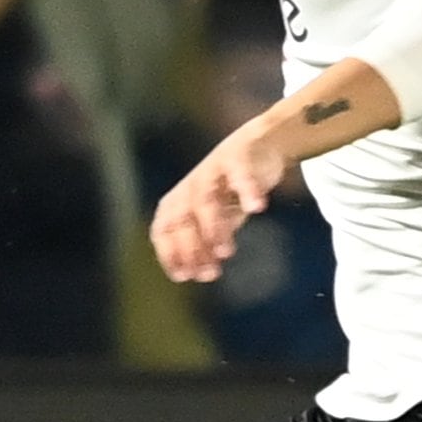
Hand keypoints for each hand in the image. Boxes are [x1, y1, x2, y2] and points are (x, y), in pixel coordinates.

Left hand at [154, 123, 293, 282]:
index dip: (171, 254)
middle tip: (211, 273)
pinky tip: (257, 208)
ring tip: (226, 252)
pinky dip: (247, 189)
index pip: (164, 232)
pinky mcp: (237, 158)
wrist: (257, 145)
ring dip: (213, 227)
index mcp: (176, 203)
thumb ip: (204, 244)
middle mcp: (190, 187)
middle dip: (193, 248)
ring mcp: (213, 171)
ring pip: (206, 200)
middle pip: (182, 219)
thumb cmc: (229, 190)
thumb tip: (201, 274)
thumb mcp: (213, 220)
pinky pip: (241, 174)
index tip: (187, 277)